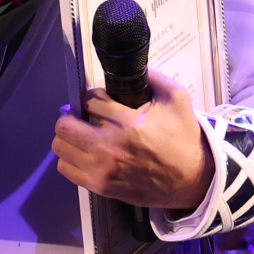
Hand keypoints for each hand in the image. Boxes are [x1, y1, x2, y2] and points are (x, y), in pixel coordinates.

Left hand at [52, 69, 212, 211]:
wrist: (193, 179)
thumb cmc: (183, 138)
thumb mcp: (176, 98)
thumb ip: (152, 76)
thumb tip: (131, 66)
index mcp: (129, 123)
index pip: (90, 100)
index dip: (92, 96)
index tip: (98, 100)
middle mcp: (111, 148)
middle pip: (65, 126)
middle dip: (70, 115)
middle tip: (79, 114)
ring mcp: (103, 170)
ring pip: (61, 148)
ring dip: (67, 137)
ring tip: (81, 133)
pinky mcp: (102, 187)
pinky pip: (66, 170)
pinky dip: (70, 159)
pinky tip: (83, 153)